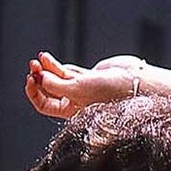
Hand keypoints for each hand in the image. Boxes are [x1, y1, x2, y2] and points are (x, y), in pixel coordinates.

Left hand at [24, 50, 170, 118]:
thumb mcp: (81, 89)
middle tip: (33, 66)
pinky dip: (57, 65)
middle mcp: (75, 102)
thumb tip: (40, 77)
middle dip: (39, 78)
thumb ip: (59, 84)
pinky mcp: (90, 76)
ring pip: (58, 78)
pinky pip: (68, 71)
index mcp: (72, 112)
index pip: (45, 106)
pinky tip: (47, 58)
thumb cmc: (112, 91)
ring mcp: (83, 88)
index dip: (35, 93)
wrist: (138, 82)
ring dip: (47, 68)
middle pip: (48, 91)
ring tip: (40, 58)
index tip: (32, 79)